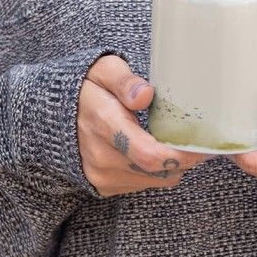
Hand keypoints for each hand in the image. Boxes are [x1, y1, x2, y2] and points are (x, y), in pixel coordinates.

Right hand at [78, 54, 215, 197]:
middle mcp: (101, 157)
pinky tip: (155, 148)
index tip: (205, 145)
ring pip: (155, 180)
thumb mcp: (104, 69)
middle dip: (186, 158)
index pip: (150, 154)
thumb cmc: (85, 87)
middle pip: (159, 170)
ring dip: (172, 164)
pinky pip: (143, 184)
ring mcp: (101, 175)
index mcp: (104, 124)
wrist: (51, 115)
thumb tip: (145, 95)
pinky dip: (156, 170)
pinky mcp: (104, 186)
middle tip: (201, 138)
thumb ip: (124, 81)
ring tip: (176, 139)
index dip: (183, 155)